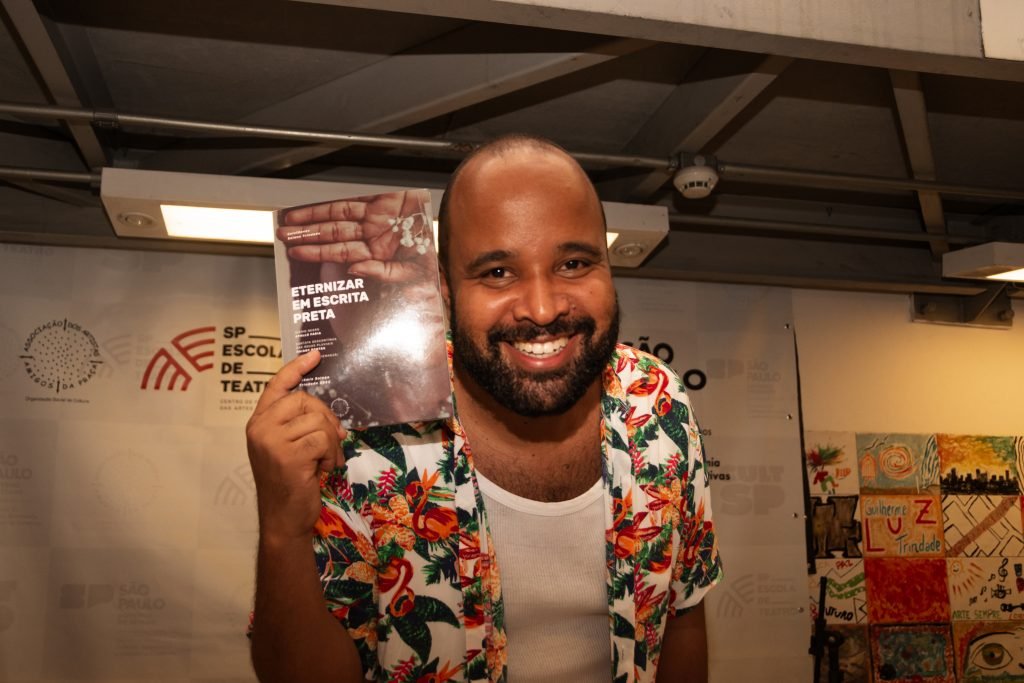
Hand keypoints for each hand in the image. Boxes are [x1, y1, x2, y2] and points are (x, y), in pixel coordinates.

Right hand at [246, 350, 346, 541]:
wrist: (283, 519)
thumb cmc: (290, 484)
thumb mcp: (288, 448)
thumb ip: (297, 425)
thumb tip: (326, 411)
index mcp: (259, 422)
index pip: (276, 385)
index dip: (296, 368)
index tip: (315, 354)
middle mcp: (260, 427)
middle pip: (305, 399)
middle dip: (326, 418)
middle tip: (333, 440)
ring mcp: (272, 440)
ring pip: (318, 420)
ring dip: (331, 442)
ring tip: (325, 460)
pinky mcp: (288, 454)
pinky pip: (323, 438)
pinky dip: (331, 454)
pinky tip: (324, 469)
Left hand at [278, 190, 434, 282]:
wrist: (454, 232)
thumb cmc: (437, 260)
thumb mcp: (414, 275)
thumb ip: (385, 273)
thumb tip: (355, 270)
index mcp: (378, 255)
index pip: (340, 253)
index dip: (316, 251)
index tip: (294, 250)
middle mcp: (372, 238)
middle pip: (331, 236)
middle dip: (306, 237)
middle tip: (282, 237)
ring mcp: (374, 221)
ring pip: (335, 222)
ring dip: (311, 222)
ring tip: (288, 224)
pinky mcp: (379, 205)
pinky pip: (349, 207)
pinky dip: (329, 210)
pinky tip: (308, 213)